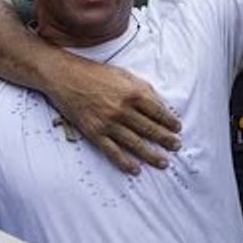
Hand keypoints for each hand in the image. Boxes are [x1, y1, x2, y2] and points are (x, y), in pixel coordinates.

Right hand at [46, 60, 181, 173]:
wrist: (64, 76)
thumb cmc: (94, 72)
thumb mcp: (122, 74)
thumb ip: (141, 88)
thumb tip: (158, 103)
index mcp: (132, 92)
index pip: (158, 111)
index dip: (170, 121)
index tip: (177, 128)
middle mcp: (122, 109)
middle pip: (150, 129)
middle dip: (165, 139)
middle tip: (176, 146)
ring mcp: (108, 123)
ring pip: (135, 143)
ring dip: (151, 154)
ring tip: (163, 162)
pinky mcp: (94, 132)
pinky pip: (113, 151)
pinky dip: (125, 162)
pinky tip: (135, 169)